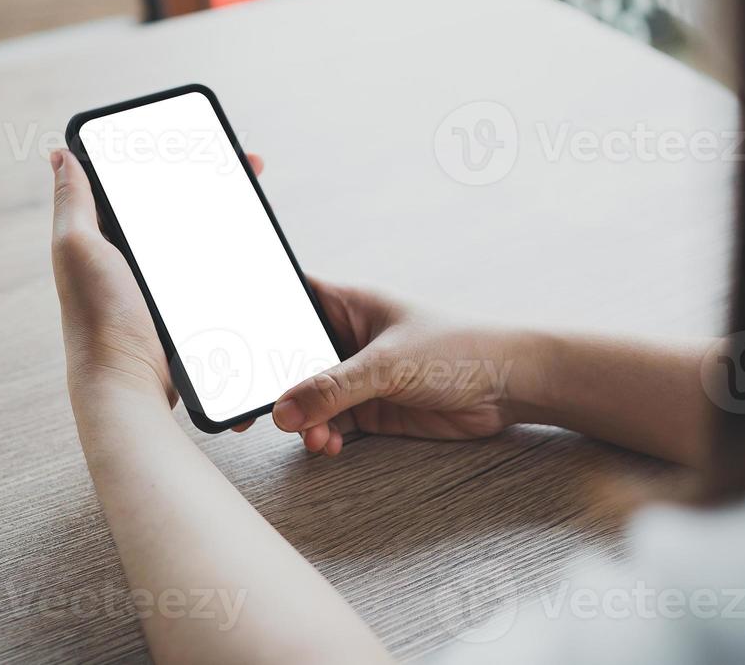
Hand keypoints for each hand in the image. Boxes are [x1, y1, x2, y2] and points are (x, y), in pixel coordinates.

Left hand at [50, 148, 264, 424]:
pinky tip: (254, 247)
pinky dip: (232, 255)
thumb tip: (57, 154)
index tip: (203, 142)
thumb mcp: (77, 246)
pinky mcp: (181, 308)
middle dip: (212, 181)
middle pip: (175, 205)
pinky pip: (209, 271)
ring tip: (257, 198)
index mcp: (101, 236)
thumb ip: (72, 200)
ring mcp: (156, 284)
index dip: (168, 156)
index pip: (137, 181)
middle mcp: (126, 257)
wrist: (128, 385)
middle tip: (247, 165)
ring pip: (197, 236)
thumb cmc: (97, 319)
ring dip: (227, 216)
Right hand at [271, 283, 520, 455]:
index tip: (231, 344)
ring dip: (304, 421)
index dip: (257, 316)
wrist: (513, 386)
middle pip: (292, 358)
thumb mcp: (388, 364)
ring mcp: (359, 375)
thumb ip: (332, 389)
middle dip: (276, 386)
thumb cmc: (461, 347)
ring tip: (315, 439)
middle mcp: (348, 337)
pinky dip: (324, 436)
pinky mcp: (372, 408)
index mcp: (348, 302)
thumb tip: (282, 412)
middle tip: (255, 412)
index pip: (288, 299)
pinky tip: (329, 446)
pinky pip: (331, 423)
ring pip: (309, 398)